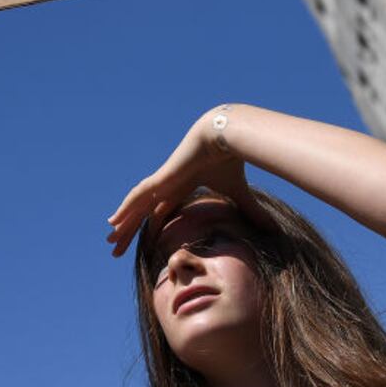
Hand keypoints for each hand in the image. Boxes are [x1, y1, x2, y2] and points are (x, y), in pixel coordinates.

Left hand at [106, 106, 267, 256]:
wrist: (225, 136)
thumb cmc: (231, 160)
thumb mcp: (240, 194)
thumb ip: (253, 212)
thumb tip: (275, 231)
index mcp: (182, 188)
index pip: (160, 213)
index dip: (150, 228)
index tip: (143, 245)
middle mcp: (168, 185)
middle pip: (143, 214)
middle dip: (130, 232)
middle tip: (116, 250)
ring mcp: (162, 181)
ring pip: (136, 208)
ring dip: (124, 226)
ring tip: (110, 242)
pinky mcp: (161, 178)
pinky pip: (138, 197)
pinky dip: (125, 209)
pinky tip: (112, 223)